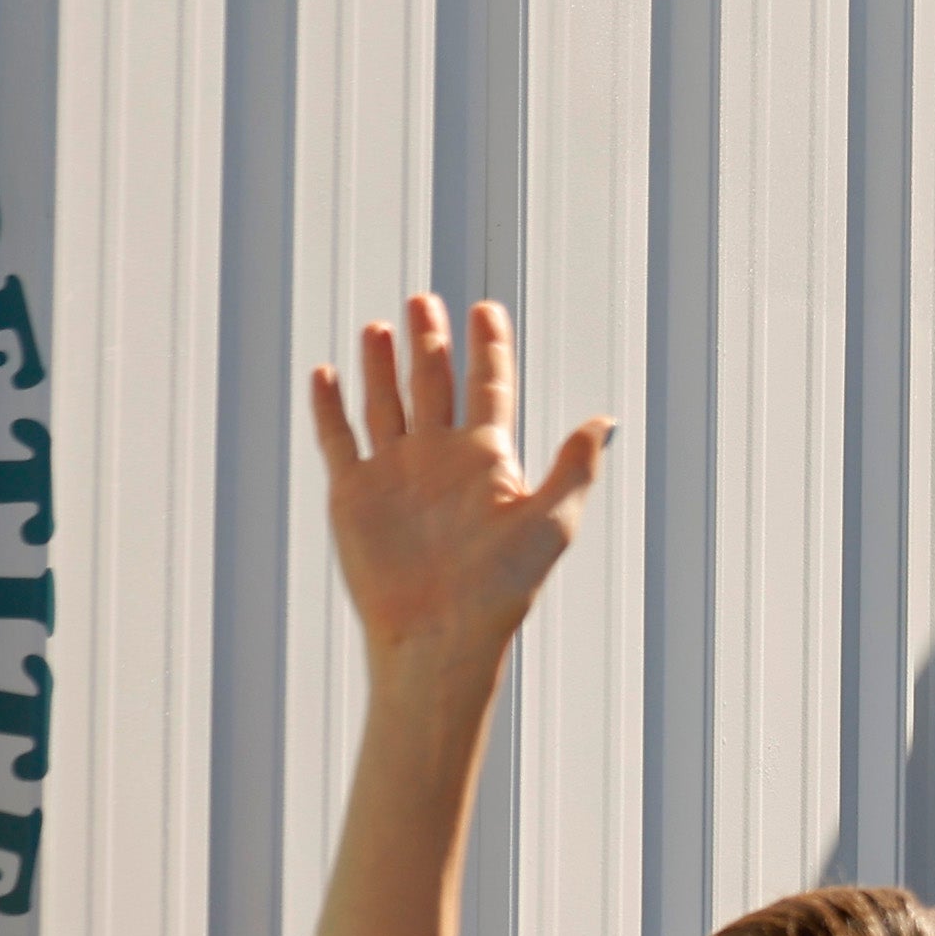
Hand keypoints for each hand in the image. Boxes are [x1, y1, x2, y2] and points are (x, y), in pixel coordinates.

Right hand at [306, 298, 616, 667]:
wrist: (438, 636)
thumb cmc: (500, 588)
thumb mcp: (550, 522)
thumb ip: (574, 468)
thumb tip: (606, 421)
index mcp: (486, 458)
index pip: (488, 386)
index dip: (489, 347)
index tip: (486, 308)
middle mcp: (439, 458)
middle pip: (433, 383)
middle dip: (430, 341)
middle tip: (423, 299)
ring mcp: (394, 473)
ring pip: (385, 402)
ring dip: (381, 364)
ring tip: (381, 325)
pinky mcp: (353, 493)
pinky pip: (338, 439)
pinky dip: (330, 407)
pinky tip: (328, 373)